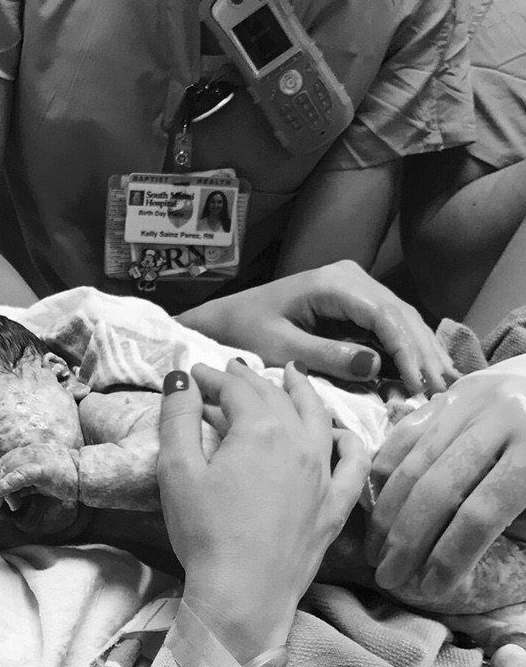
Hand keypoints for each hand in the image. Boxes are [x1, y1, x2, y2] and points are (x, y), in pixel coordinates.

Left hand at [0, 444, 79, 509]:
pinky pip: (16, 477)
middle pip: (2, 467)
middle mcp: (29, 452)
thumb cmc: (65, 479)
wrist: (85, 476)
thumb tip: (10, 496)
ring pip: (6, 472)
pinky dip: (4, 486)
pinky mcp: (40, 470)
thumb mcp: (40, 481)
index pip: (5, 462)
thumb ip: (25, 485)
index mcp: (30, 451)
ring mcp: (35, 459)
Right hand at [157, 360, 369, 658]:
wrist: (243, 594)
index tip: (195, 374)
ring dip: (302, 393)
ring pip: (318, 418)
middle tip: (230, 374)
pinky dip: (347, 440)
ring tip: (291, 377)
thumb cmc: (204, 534)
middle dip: (249, 380)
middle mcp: (300, 443)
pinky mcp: (335, 505)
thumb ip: (178, 419)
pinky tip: (337, 433)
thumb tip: (181, 377)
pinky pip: (352, 463)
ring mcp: (324, 474)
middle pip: (275, 397)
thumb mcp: (177, 472)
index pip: (236, 388)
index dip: (213, 377)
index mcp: (260, 430)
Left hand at [178, 261, 457, 395]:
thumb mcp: (281, 349)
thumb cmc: (242, 333)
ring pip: (400, 319)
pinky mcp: (352, 302)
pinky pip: (386, 325)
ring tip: (444, 384)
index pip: (384, 316)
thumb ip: (327, 356)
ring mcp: (353, 287)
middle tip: (444, 389)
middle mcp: (350, 277)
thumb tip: (377, 367)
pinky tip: (423, 372)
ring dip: (421, 351)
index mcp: (332, 283)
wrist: (221, 320)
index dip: (408, 351)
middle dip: (423, 353)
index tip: (421, 383)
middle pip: (400, 315)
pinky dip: (405, 349)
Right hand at [366, 369, 525, 600]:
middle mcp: (500, 420)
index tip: (430, 588)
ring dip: (387, 515)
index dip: (451, 556)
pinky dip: (385, 475)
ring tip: (375, 552)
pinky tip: (376, 509)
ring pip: (414, 465)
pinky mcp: (448, 395)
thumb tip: (469, 561)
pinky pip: (404, 437)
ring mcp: (469, 403)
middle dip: (408, 541)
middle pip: (439, 490)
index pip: (483, 514)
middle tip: (389, 577)